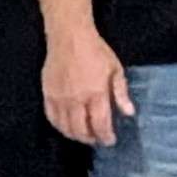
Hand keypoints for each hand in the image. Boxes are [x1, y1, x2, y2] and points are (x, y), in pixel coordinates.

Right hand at [45, 31, 131, 149]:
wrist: (69, 36)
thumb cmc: (96, 50)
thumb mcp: (115, 69)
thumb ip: (121, 92)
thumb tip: (129, 112)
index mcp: (95, 93)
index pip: (100, 124)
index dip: (106, 136)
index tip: (110, 140)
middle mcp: (76, 100)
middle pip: (81, 130)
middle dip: (91, 139)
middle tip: (97, 139)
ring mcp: (60, 98)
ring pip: (65, 127)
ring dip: (75, 135)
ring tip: (84, 135)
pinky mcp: (48, 94)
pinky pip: (51, 118)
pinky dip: (60, 126)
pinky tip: (67, 127)